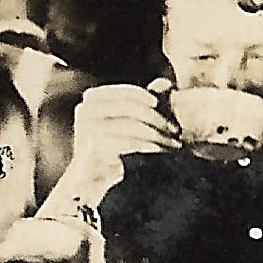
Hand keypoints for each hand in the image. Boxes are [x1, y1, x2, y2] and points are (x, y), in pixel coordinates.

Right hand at [50, 83, 178, 210]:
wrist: (92, 179)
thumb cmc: (113, 148)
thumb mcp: (129, 120)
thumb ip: (145, 102)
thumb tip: (166, 83)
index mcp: (92, 99)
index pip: (126, 93)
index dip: (147, 97)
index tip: (164, 106)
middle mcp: (86, 110)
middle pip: (131, 108)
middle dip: (157, 118)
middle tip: (176, 130)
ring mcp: (88, 129)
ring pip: (132, 125)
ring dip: (158, 135)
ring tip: (174, 145)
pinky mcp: (94, 147)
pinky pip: (129, 143)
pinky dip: (150, 146)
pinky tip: (163, 152)